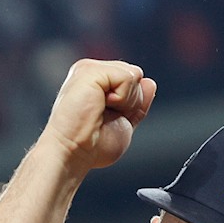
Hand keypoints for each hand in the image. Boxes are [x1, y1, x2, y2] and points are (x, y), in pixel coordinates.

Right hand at [38, 59, 155, 174]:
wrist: (73, 153)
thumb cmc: (93, 146)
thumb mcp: (124, 123)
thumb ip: (137, 103)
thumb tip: (150, 81)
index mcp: (95, 81)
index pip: (133, 81)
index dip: (131, 104)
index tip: (108, 120)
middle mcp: (91, 71)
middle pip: (137, 76)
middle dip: (131, 102)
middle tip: (105, 117)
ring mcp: (89, 69)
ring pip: (135, 75)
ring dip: (127, 101)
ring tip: (101, 112)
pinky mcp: (90, 71)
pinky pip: (128, 77)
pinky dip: (122, 99)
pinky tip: (100, 106)